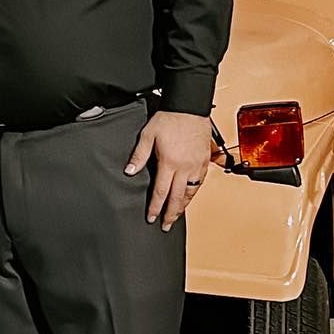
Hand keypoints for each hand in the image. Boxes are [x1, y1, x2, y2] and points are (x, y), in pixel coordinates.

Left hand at [125, 111, 212, 230]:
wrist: (189, 107)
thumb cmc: (169, 119)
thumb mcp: (148, 135)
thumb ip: (139, 156)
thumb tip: (129, 171)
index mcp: (169, 163)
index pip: (161, 192)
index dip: (155, 207)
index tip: (151, 217)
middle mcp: (185, 167)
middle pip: (177, 198)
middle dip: (171, 214)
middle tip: (166, 226)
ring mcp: (197, 165)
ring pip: (190, 193)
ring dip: (183, 206)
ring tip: (177, 215)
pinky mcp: (205, 161)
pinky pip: (200, 182)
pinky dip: (194, 193)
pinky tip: (189, 196)